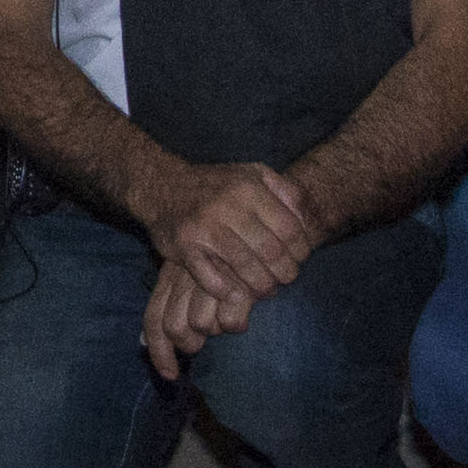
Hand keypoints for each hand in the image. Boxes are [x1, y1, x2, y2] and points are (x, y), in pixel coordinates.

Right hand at [134, 160, 321, 376]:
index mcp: (247, 188)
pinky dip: (227, 291)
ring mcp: (204, 227)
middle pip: (270, 251)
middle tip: (286, 279)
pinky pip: (211, 277)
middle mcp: (226, 205)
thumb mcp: (252, 173)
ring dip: (260, 286)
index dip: (301, 249)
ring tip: (266, 289)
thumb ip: (283, 189)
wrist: (162, 185)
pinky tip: (236, 294)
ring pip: (245, 267)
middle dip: (285, 272)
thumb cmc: (216, 184)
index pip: (289, 228)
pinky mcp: (184, 246)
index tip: (299, 259)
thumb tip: (305, 216)